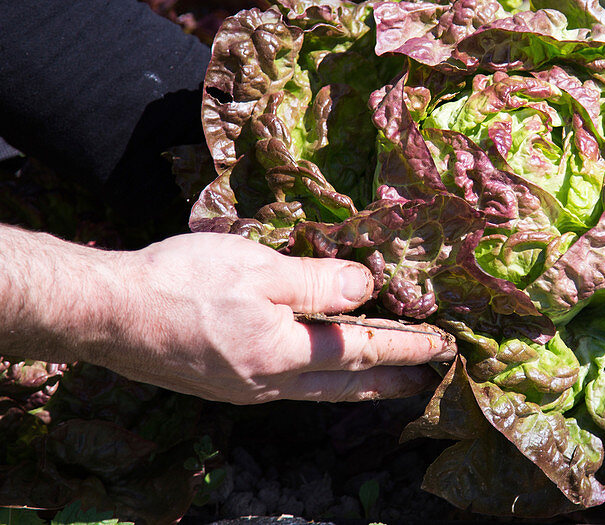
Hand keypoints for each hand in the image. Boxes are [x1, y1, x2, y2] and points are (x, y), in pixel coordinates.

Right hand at [0, 227, 455, 403]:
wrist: (106, 313)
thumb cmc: (180, 282)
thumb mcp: (256, 268)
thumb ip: (316, 281)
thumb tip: (368, 288)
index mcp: (284, 352)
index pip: (362, 350)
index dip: (405, 346)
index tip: (441, 346)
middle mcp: (269, 381)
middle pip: (346, 385)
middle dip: (390, 381)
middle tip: (428, 381)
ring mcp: (244, 389)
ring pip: (317, 391)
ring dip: (357, 386)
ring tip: (385, 383)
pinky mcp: (223, 384)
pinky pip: (287, 388)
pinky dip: (318, 382)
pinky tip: (317, 374)